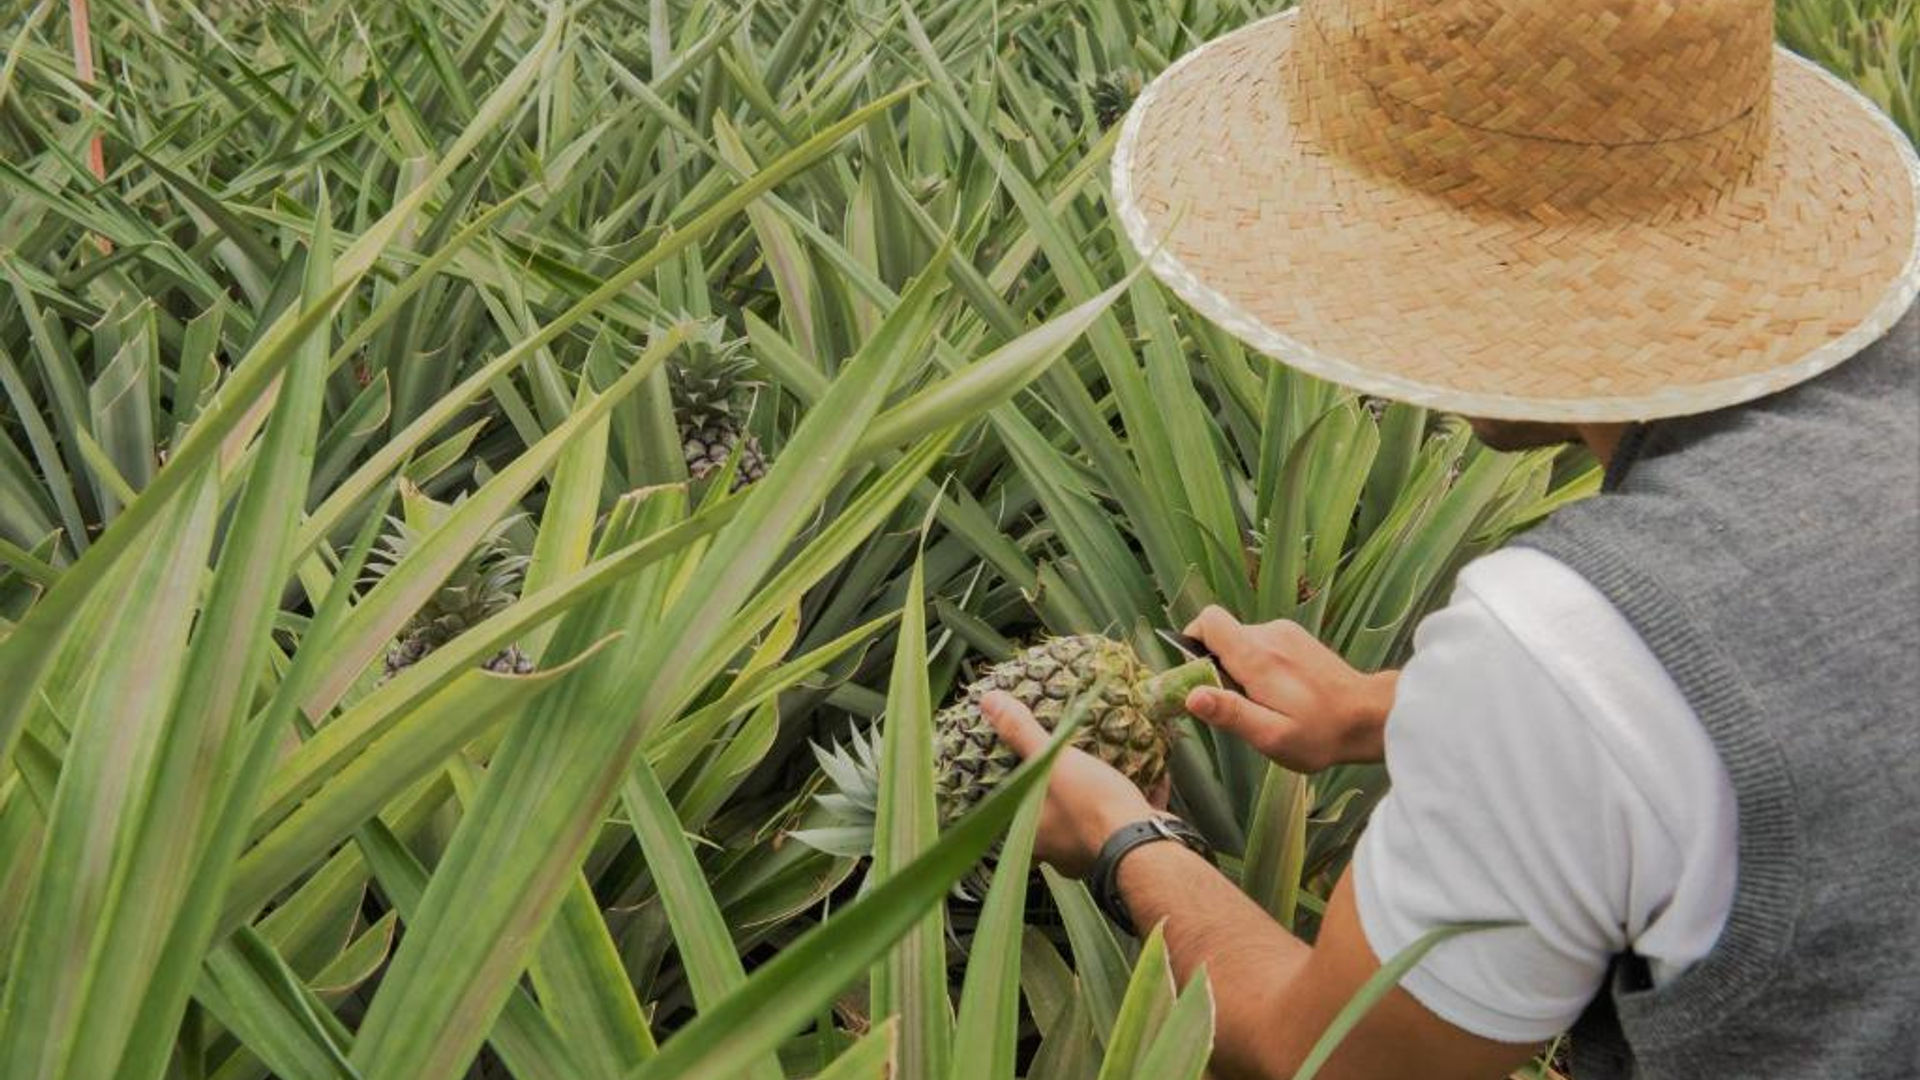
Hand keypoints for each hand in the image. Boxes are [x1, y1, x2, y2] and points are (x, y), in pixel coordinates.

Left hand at [981, 691, 1160, 877]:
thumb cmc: (1092, 807)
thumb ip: (1023, 734)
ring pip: (1094, 820)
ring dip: (1100, 797)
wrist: (1144, 845)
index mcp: (1034, 836)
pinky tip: (1151, 774)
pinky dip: (1138, 798)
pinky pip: (1131, 820)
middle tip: (1066, 767)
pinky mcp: (1130, 851)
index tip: (1024, 771)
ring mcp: (1096, 854)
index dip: (1018, 791)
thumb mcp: (1053, 763)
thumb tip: (989, 702)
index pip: (1014, 812)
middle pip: (1055, 818)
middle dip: (1062, 794)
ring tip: (1104, 768)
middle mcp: (1060, 852)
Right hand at [1182, 606, 1397, 771]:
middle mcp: (1269, 634)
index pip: (1209, 621)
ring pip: (1242, 642)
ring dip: (1240, 669)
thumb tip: (1192, 695)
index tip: (1197, 673)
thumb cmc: (1321, 733)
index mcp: (1257, 656)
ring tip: (1264, 703)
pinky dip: (1259, 666)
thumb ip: (1230, 713)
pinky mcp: (1296, 638)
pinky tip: (1279, 693)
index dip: (1192, 641)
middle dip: (1218, 667)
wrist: (1370, 717)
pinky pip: (1261, 644)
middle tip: (1238, 704)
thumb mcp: (1271, 736)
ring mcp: (1285, 633)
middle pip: (1223, 636)